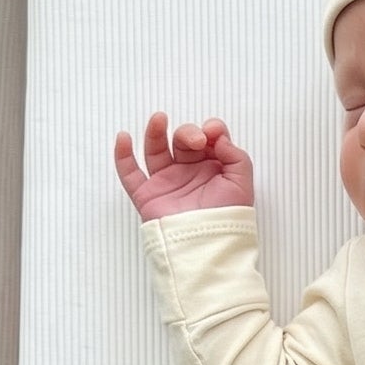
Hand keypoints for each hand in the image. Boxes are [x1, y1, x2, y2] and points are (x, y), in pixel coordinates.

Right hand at [115, 111, 254, 218]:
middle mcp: (189, 172)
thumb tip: (217, 135)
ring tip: (159, 118)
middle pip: (183, 140)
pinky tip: (123, 137)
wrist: (208, 245)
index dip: (211, 130)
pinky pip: (130, 173)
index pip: (209, 138)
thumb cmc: (228, 219)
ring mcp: (167, 182)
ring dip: (155, 131)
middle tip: (196, 141)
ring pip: (156, 150)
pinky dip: (122, 155)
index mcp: (213, 168)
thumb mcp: (242, 183)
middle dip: (188, 133)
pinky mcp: (148, 195)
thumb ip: (236, 155)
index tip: (213, 134)